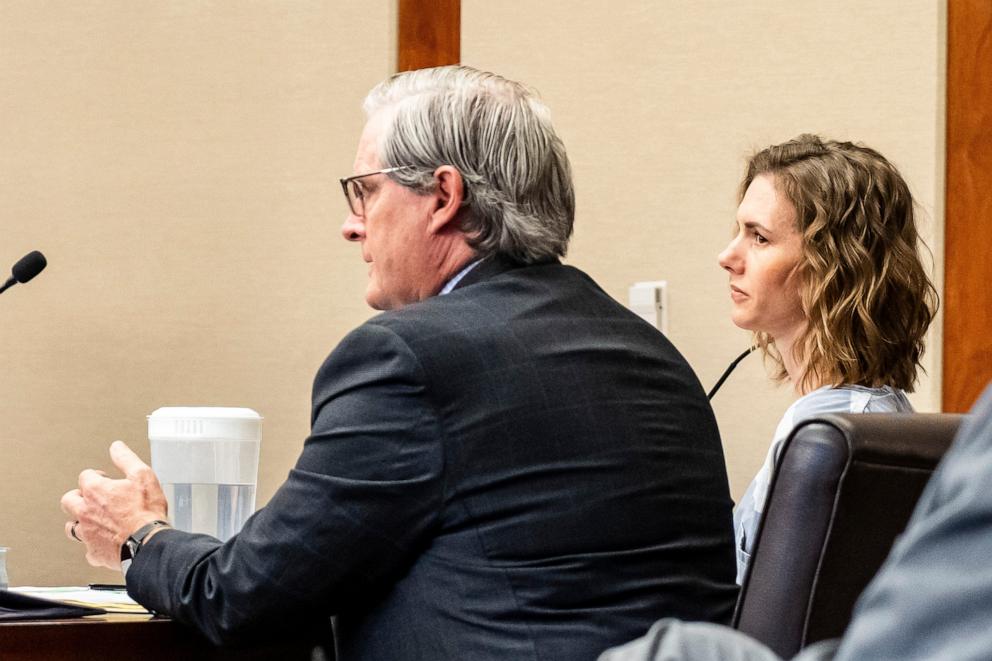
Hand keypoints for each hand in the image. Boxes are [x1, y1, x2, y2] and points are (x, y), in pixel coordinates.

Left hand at [61, 441, 168, 569]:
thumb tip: (116, 447)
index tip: (107, 479)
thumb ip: (126, 459)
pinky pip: (87, 548)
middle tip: (92, 498)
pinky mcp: (94, 552)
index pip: (85, 476)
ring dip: (80, 521)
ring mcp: (87, 533)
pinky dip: (94, 544)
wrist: (148, 543)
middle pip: (68, 500)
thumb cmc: (146, 511)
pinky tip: (103, 542)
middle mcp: (85, 511)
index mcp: (95, 491)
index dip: (97, 476)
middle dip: (78, 497)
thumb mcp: (142, 476)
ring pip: (71, 526)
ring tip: (92, 520)